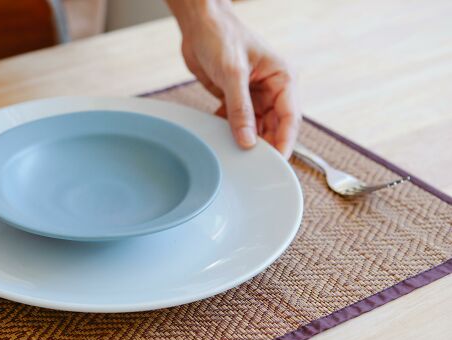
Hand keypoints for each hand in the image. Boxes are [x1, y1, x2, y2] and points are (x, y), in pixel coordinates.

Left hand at [167, 0, 300, 155]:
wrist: (198, 25)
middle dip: (265, 146)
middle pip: (274, 127)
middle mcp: (272, 89)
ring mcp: (254, 95)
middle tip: (252, 166)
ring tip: (235, 155)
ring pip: (256, 128)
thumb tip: (247, 141)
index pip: (290, 118)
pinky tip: (220, 138)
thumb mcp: (232, 74)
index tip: (276, 163)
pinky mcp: (236, 99)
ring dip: (245, 141)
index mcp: (282, 78)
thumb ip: (240, 109)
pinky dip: (229, 132)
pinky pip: (237, 123)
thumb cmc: (221, 36)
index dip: (284, 142)